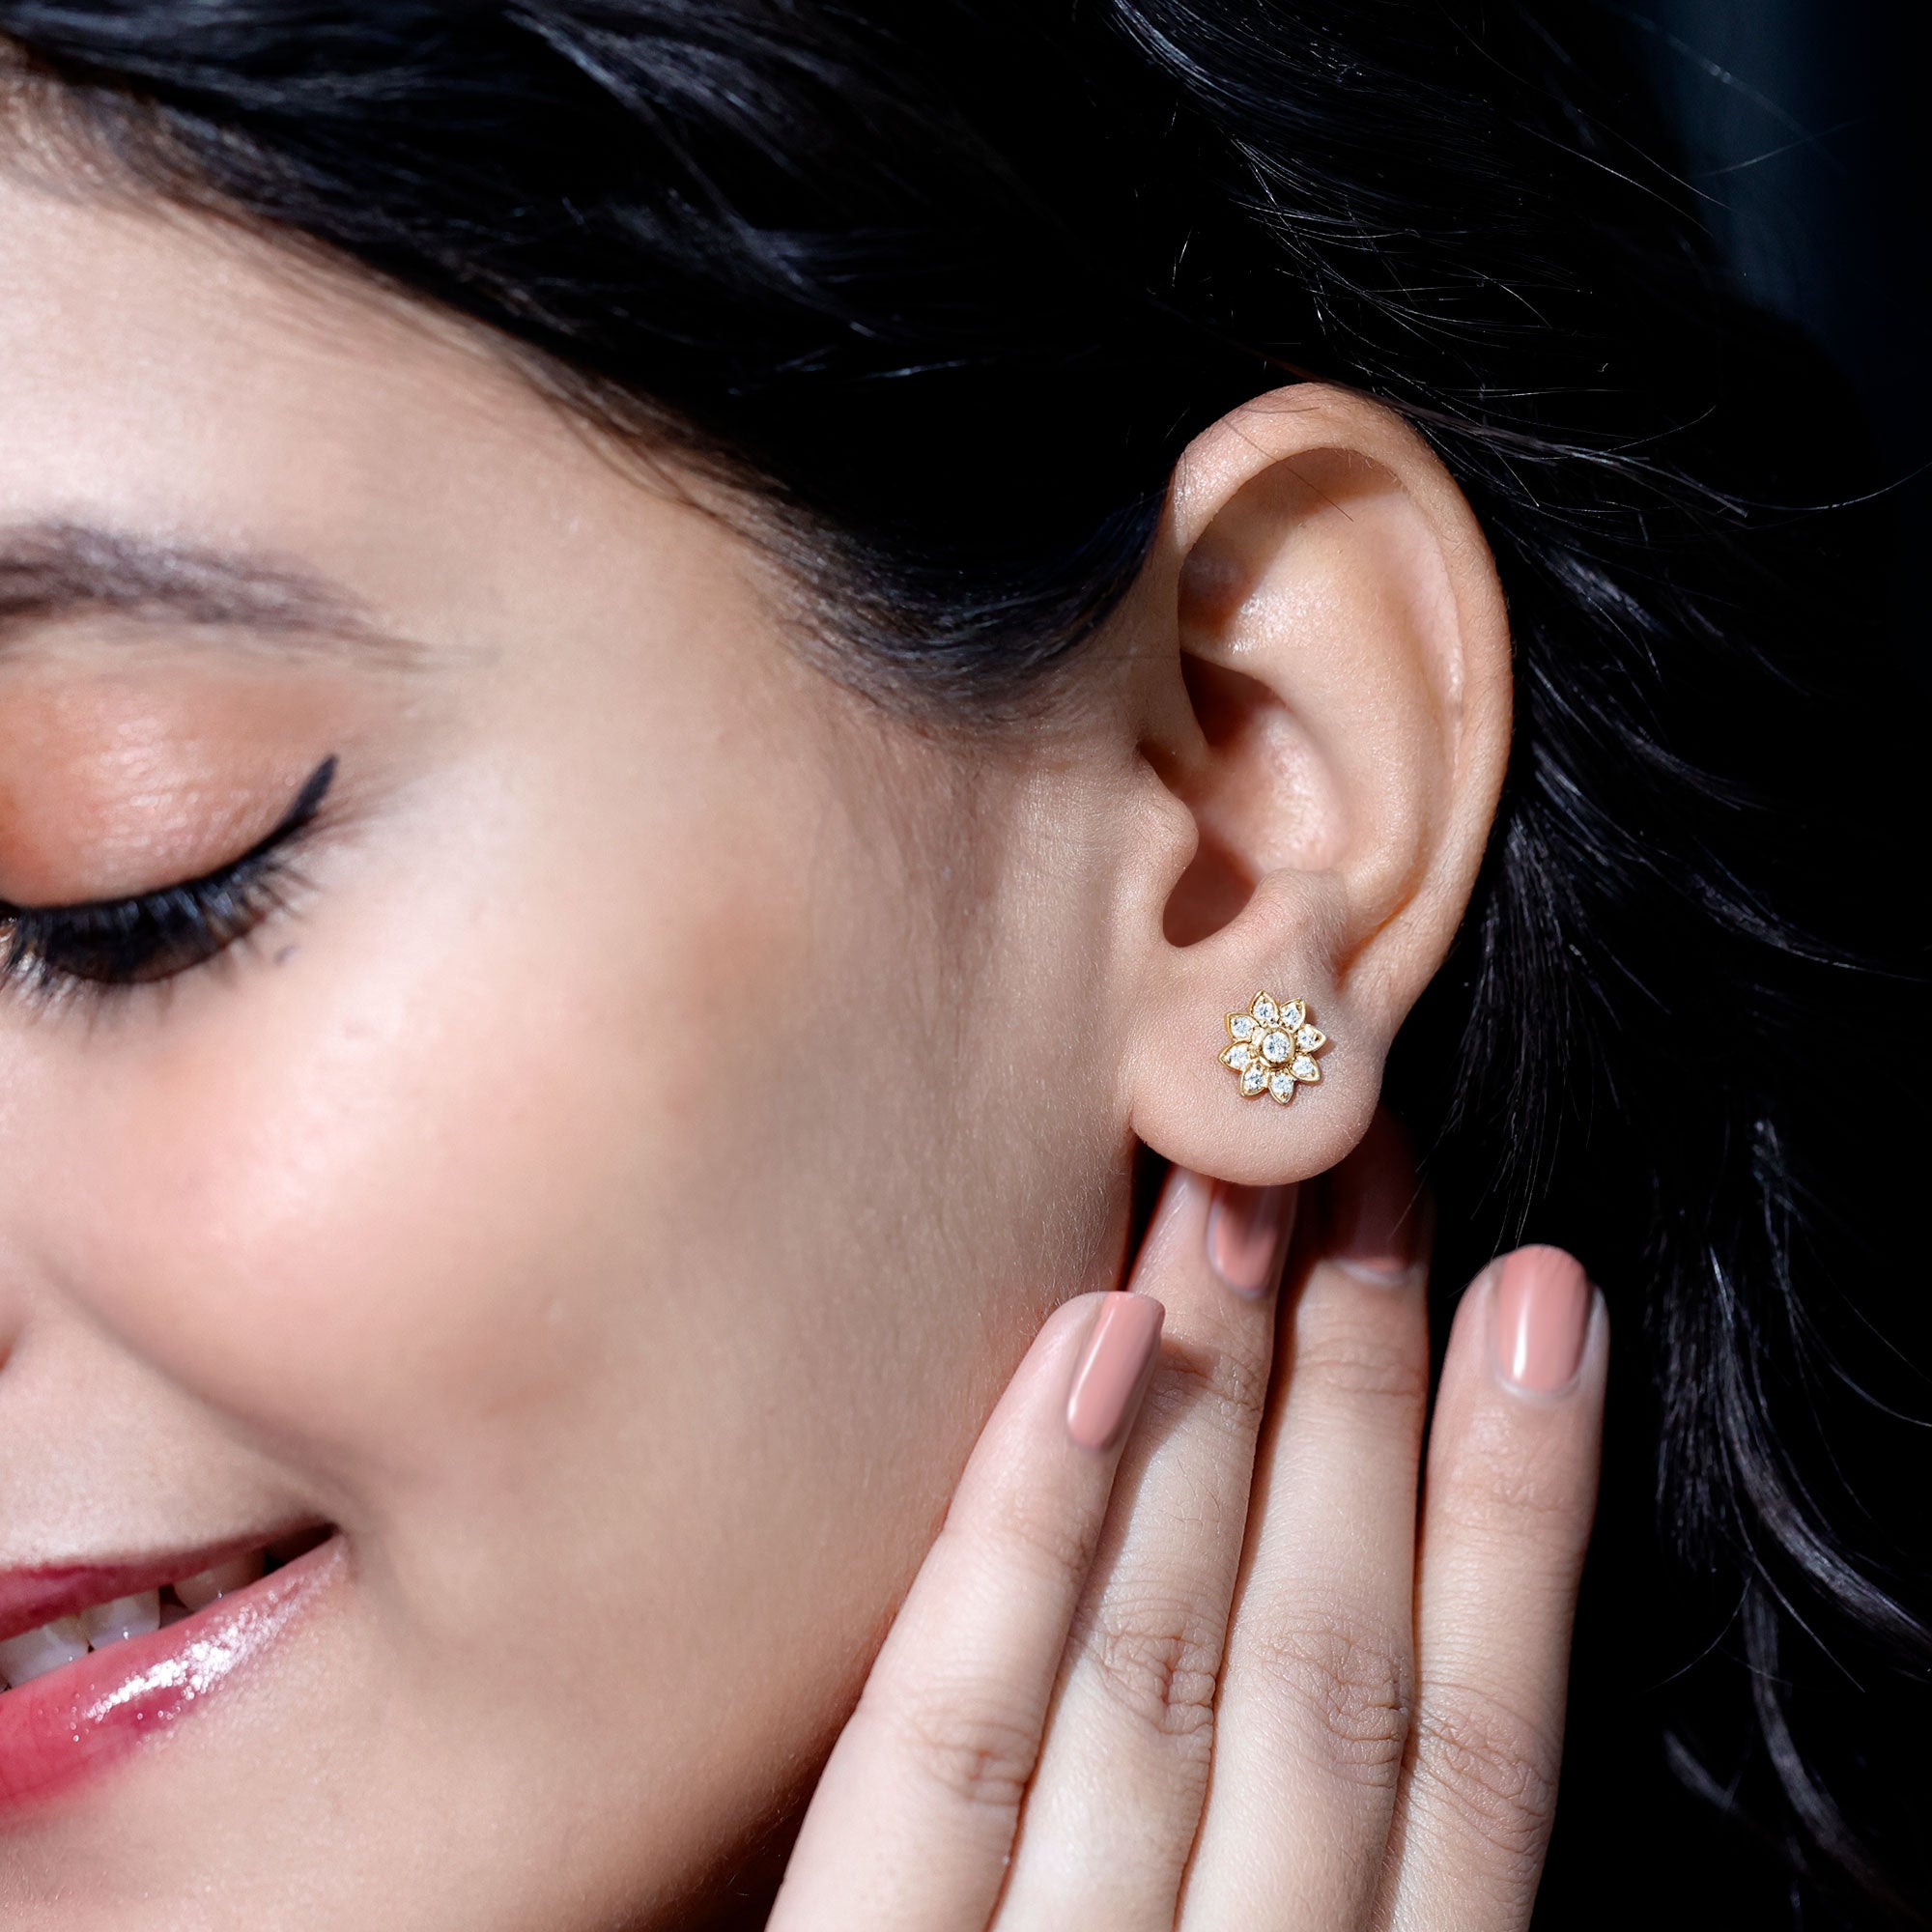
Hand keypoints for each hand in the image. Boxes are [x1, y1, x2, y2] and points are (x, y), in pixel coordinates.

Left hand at [769, 1112, 1606, 1930]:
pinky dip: (1037, 1526)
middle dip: (1367, 1390)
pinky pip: (956, 1736)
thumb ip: (1247, 1831)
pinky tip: (1095, 1336)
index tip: (1546, 1296)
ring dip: (1227, 1403)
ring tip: (1254, 1189)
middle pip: (1329, 1661)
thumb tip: (1307, 1548)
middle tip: (1381, 1156)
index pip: (1474, 1752)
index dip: (1518, 1509)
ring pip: (1168, 1654)